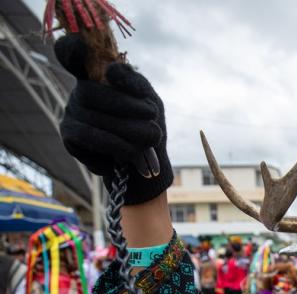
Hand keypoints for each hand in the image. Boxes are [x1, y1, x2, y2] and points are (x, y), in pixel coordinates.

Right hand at [54, 34, 172, 204]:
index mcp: (99, 75)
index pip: (72, 52)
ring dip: (129, 129)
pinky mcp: (69, 135)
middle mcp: (81, 90)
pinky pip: (88, 136)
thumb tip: (110, 71)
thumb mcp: (150, 100)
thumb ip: (135, 82)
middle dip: (126, 106)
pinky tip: (131, 154)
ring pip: (93, 116)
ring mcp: (71, 112)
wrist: (147, 165)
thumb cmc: (148, 126)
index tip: (89, 53)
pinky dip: (116, 144)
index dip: (72, 50)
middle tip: (153, 117)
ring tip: (152, 138)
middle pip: (91, 91)